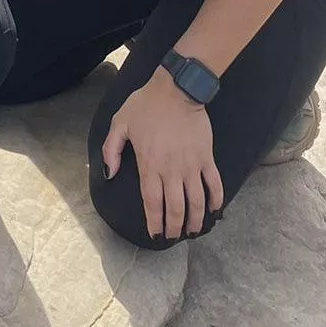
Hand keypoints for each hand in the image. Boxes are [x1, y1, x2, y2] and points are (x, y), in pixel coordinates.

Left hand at [102, 66, 224, 240]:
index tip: (155, 235)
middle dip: (174, 227)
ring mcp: (191, 165)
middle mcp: (171, 170)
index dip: (154, 222)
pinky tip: (215, 211)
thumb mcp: (120, 123)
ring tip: (193, 232)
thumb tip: (109, 174)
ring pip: (196, 202)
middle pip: (175, 208)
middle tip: (173, 237)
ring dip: (195, 221)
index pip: (152, 202)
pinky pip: (214, 184)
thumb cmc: (146, 104)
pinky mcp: (206, 158)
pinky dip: (216, 200)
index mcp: (149, 164)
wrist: (176, 89)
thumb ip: (110, 149)